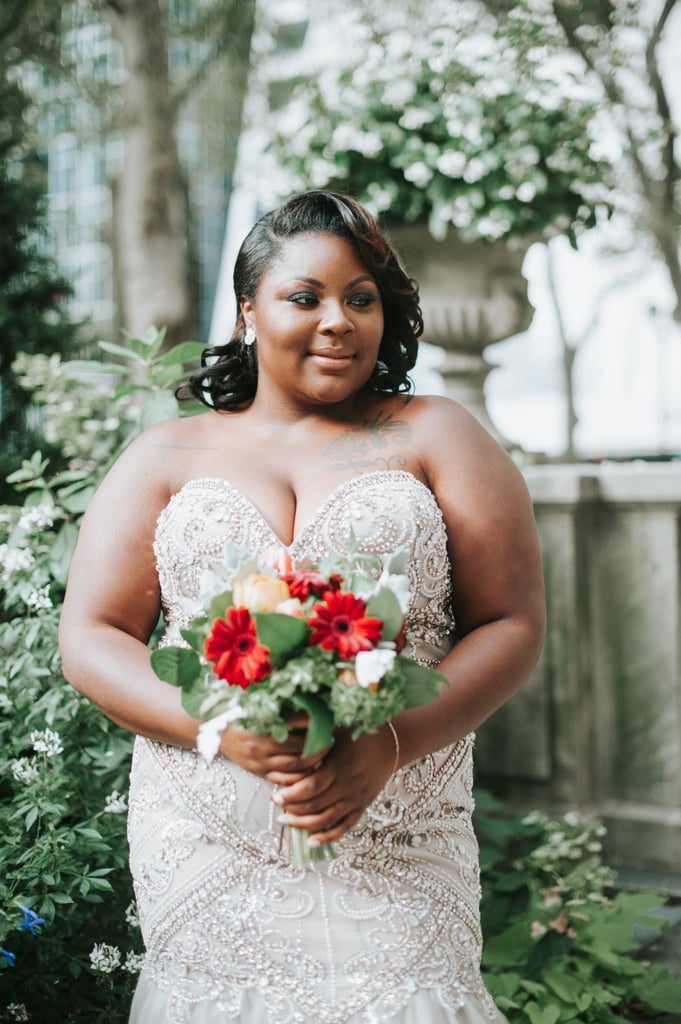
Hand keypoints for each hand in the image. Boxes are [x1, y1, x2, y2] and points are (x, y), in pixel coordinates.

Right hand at [219, 713, 327, 782]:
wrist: (218, 736)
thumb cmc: (242, 718)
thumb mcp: (258, 708)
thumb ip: (281, 707)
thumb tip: (309, 704)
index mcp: (262, 725)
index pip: (294, 724)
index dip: (311, 723)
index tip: (325, 719)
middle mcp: (261, 746)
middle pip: (298, 749)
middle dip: (318, 746)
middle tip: (331, 740)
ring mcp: (261, 762)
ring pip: (294, 768)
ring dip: (313, 763)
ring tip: (325, 755)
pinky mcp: (260, 773)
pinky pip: (283, 780)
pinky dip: (300, 778)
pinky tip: (311, 771)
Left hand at [271, 725, 396, 845]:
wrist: (391, 744)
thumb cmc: (359, 733)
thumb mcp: (335, 727)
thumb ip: (312, 731)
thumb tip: (284, 724)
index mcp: (340, 765)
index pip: (312, 786)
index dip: (292, 794)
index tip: (275, 795)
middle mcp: (348, 785)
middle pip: (316, 805)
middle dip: (293, 808)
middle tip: (275, 804)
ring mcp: (356, 798)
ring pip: (327, 819)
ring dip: (304, 824)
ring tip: (285, 821)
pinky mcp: (362, 806)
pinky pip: (344, 827)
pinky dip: (327, 837)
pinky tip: (310, 842)